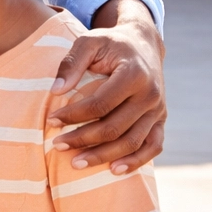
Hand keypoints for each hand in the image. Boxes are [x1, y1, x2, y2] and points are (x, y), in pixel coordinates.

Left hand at [47, 0, 165, 174]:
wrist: (143, 44)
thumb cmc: (111, 44)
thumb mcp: (89, 41)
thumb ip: (71, 63)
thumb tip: (55, 90)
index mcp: (134, 74)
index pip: (101, 104)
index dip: (74, 115)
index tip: (50, 121)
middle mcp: (150, 95)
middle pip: (115, 127)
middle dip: (83, 139)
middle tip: (57, 145)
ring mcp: (158, 110)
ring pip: (132, 142)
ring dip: (103, 156)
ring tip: (76, 163)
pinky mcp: (161, 120)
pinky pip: (153, 147)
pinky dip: (136, 161)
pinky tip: (114, 170)